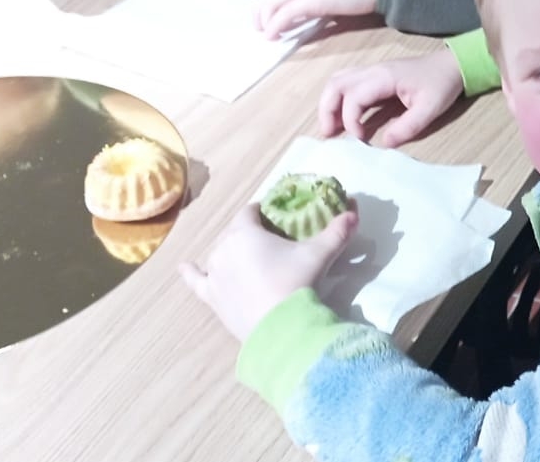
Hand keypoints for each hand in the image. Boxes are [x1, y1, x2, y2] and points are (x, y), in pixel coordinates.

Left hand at [179, 204, 357, 341]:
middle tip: (270, 241)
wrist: (280, 329)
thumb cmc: (296, 283)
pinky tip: (184, 267)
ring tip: (248, 257)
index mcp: (244, 232)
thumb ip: (337, 230)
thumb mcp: (320, 254)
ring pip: (219, 253)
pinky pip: (196, 281)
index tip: (276, 217)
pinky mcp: (211, 297)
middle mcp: (223, 248)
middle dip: (250, 232)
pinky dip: (190, 272)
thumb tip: (355, 210)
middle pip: (234, 231)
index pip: (250, 211)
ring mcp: (214, 274)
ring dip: (232, 251)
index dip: (263, 211)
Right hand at [318, 51, 465, 146]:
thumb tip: (384, 143)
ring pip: (338, 81)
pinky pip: (347, 82)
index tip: (360, 139)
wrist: (452, 65)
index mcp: (384, 77)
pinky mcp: (374, 75)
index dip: (351, 120)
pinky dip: (338, 98)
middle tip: (328, 134)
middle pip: (336, 84)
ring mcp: (372, 70)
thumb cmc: (441, 85)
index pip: (353, 97)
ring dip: (329, 103)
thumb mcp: (430, 109)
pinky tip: (342, 116)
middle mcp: (372, 70)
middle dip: (327, 110)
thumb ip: (407, 127)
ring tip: (331, 128)